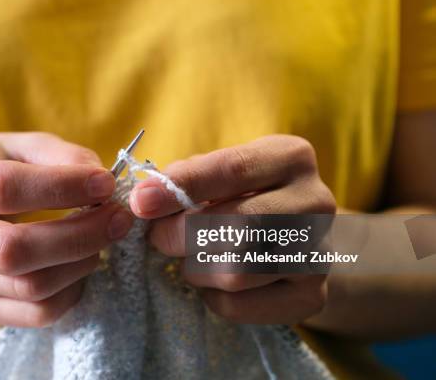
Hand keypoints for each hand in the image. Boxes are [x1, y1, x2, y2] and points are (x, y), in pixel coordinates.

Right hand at [0, 133, 133, 326]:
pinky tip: (81, 264)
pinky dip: (72, 291)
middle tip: (117, 219)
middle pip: (11, 250)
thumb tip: (100, 182)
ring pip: (28, 286)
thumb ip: (59, 155)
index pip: (2, 188)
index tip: (104, 184)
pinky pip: (34, 313)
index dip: (62, 187)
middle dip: (78, 235)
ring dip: (80, 263)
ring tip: (102, 238)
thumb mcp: (18, 146)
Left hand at [129, 135, 335, 323]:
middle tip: (160, 238)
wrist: (294, 239)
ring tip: (192, 258)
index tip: (141, 202)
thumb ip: (187, 179)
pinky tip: (215, 281)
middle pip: (237, 226)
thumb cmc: (242, 197)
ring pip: (235, 272)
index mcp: (291, 157)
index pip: (233, 169)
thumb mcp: (221, 173)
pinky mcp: (312, 296)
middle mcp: (316, 201)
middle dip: (181, 235)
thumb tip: (147, 198)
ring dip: (196, 269)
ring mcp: (319, 252)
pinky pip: (240, 305)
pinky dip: (212, 296)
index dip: (182, 186)